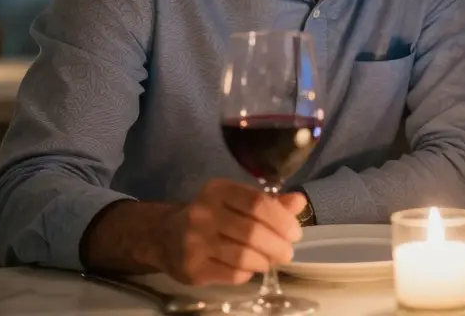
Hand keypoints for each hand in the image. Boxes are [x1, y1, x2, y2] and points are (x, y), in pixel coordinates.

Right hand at [155, 179, 306, 284]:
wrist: (164, 236)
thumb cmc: (211, 216)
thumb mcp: (237, 201)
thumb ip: (270, 202)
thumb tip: (299, 202)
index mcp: (218, 190)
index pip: (257, 203)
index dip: (281, 219)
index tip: (295, 233)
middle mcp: (203, 213)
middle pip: (252, 232)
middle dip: (278, 245)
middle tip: (287, 252)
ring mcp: (194, 242)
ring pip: (243, 256)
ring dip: (265, 261)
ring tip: (271, 260)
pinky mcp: (191, 268)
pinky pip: (232, 274)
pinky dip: (248, 273)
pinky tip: (250, 268)